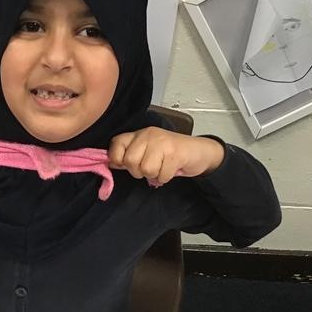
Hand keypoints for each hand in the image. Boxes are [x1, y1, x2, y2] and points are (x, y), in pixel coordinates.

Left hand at [108, 128, 224, 185]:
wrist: (200, 152)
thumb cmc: (170, 154)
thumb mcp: (147, 151)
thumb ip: (129, 155)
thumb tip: (111, 164)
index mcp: (139, 134)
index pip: (116, 144)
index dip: (118, 159)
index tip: (126, 164)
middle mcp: (149, 135)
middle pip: (131, 162)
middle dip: (139, 171)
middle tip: (151, 168)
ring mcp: (163, 143)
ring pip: (146, 170)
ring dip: (154, 175)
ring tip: (162, 168)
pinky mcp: (175, 154)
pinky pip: (161, 175)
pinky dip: (165, 178)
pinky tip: (171, 170)